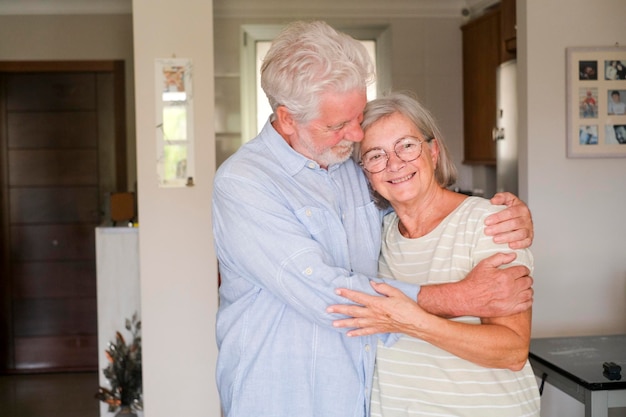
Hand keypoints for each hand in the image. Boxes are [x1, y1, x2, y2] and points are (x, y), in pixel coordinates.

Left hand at [328, 282, 427, 336]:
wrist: (415, 323)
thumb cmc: (407, 307)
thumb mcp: (396, 292)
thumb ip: (383, 287)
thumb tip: (372, 283)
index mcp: (376, 303)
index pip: (358, 297)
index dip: (346, 293)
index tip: (337, 291)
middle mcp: (373, 314)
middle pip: (353, 311)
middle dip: (339, 309)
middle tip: (328, 309)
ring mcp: (375, 323)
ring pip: (356, 323)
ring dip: (344, 323)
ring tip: (333, 323)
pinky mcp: (379, 330)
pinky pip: (365, 332)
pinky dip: (356, 333)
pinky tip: (348, 334)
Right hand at [418, 252, 532, 317]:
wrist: (466, 298)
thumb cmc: (474, 282)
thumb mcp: (484, 264)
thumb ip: (500, 257)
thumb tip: (513, 255)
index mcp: (505, 276)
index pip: (523, 270)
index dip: (524, 269)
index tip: (522, 271)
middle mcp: (510, 288)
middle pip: (528, 281)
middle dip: (526, 278)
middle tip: (522, 278)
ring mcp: (511, 300)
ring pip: (529, 293)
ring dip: (528, 289)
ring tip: (522, 288)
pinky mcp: (509, 310)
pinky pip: (526, 305)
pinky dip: (528, 301)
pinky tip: (522, 298)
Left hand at [485, 192, 533, 248]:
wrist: (517, 218)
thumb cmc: (510, 210)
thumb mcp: (506, 200)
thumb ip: (501, 197)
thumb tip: (494, 201)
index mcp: (521, 208)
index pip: (510, 212)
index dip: (498, 217)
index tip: (487, 221)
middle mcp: (526, 218)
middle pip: (514, 224)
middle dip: (499, 228)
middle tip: (487, 231)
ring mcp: (528, 229)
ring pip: (520, 234)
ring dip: (507, 237)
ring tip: (495, 239)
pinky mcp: (529, 238)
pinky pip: (527, 242)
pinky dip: (519, 244)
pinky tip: (510, 245)